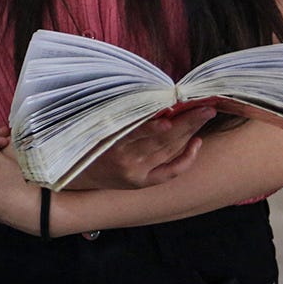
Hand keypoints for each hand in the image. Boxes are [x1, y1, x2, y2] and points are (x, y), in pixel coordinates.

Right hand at [67, 105, 213, 189]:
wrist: (76, 175)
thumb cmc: (86, 143)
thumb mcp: (96, 126)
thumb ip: (120, 116)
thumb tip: (151, 101)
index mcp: (111, 143)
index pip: (140, 130)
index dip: (159, 120)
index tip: (176, 108)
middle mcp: (126, 160)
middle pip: (163, 139)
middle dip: (187, 121)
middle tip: (206, 107)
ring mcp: (137, 173)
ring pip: (169, 150)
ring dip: (189, 132)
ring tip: (204, 116)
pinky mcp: (142, 182)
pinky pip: (170, 171)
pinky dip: (185, 158)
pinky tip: (196, 143)